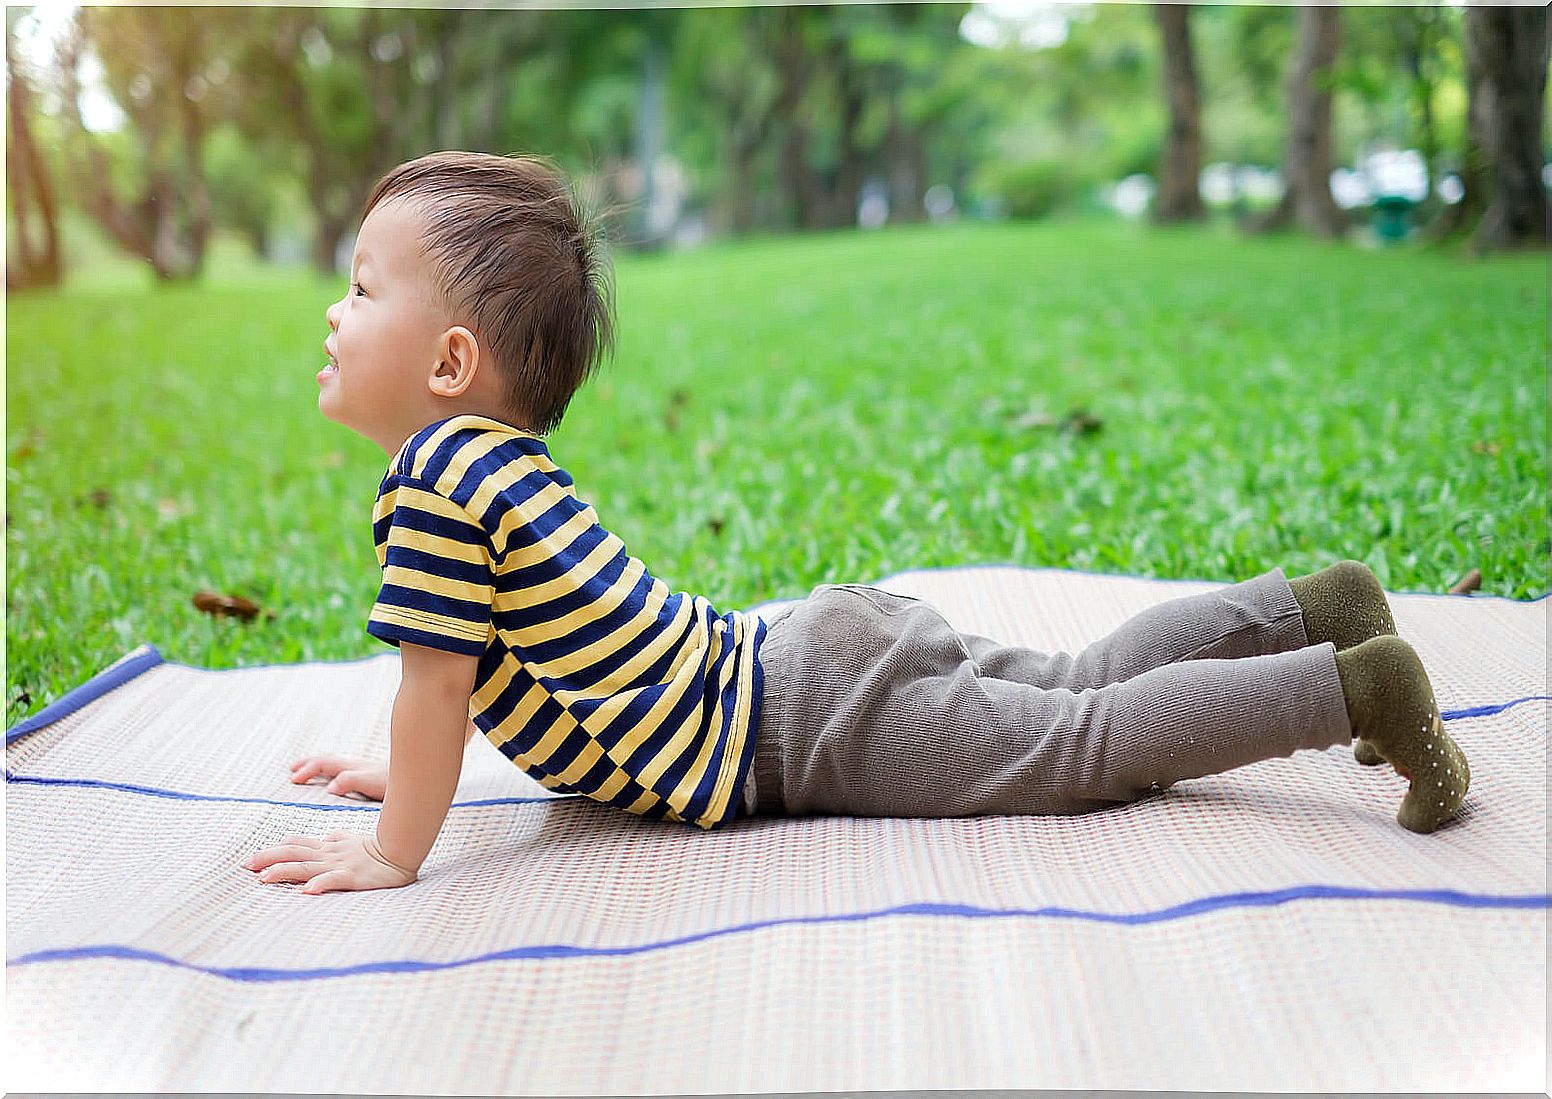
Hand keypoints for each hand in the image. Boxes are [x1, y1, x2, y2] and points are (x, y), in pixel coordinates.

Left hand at [242, 830, 416, 893]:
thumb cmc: (381, 847)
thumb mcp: (356, 840)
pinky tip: (307, 891)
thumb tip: (328, 835)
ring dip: (285, 871)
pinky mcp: (354, 877)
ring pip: (307, 867)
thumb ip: (340, 838)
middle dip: (269, 859)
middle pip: (294, 854)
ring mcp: (341, 865)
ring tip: (264, 878)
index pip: (297, 845)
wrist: (404, 848)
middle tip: (246, 866)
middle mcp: (330, 855)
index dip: (275, 849)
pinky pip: (335, 880)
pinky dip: (320, 884)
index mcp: (330, 847)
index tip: (254, 857)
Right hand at [289, 754, 388, 800]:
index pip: (324, 764)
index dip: (308, 770)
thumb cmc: (394, 782)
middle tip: (292, 771)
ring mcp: (361, 769)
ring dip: (317, 765)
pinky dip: (330, 771)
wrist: (418, 777)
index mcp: (352, 766)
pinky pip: (342, 769)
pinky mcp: (367, 775)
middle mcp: (354, 765)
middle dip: (308, 764)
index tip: (294, 780)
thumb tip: (331, 786)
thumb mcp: (372, 783)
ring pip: (334, 763)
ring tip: (302, 770)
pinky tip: (331, 778)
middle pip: (326, 760)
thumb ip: (352, 781)